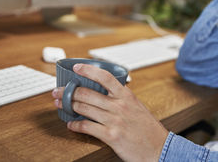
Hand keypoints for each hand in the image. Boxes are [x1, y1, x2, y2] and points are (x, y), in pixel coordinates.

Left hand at [52, 64, 168, 161]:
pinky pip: (87, 127)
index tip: (76, 68)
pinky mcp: (111, 136)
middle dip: (68, 91)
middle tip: (58, 91)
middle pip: (87, 93)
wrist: (160, 149)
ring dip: (67, 105)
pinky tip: (71, 124)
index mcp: (126, 95)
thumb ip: (120, 98)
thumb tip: (101, 92)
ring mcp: (114, 120)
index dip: (88, 70)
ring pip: (84, 108)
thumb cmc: (148, 129)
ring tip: (60, 105)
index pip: (105, 76)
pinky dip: (75, 125)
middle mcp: (119, 105)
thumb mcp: (137, 107)